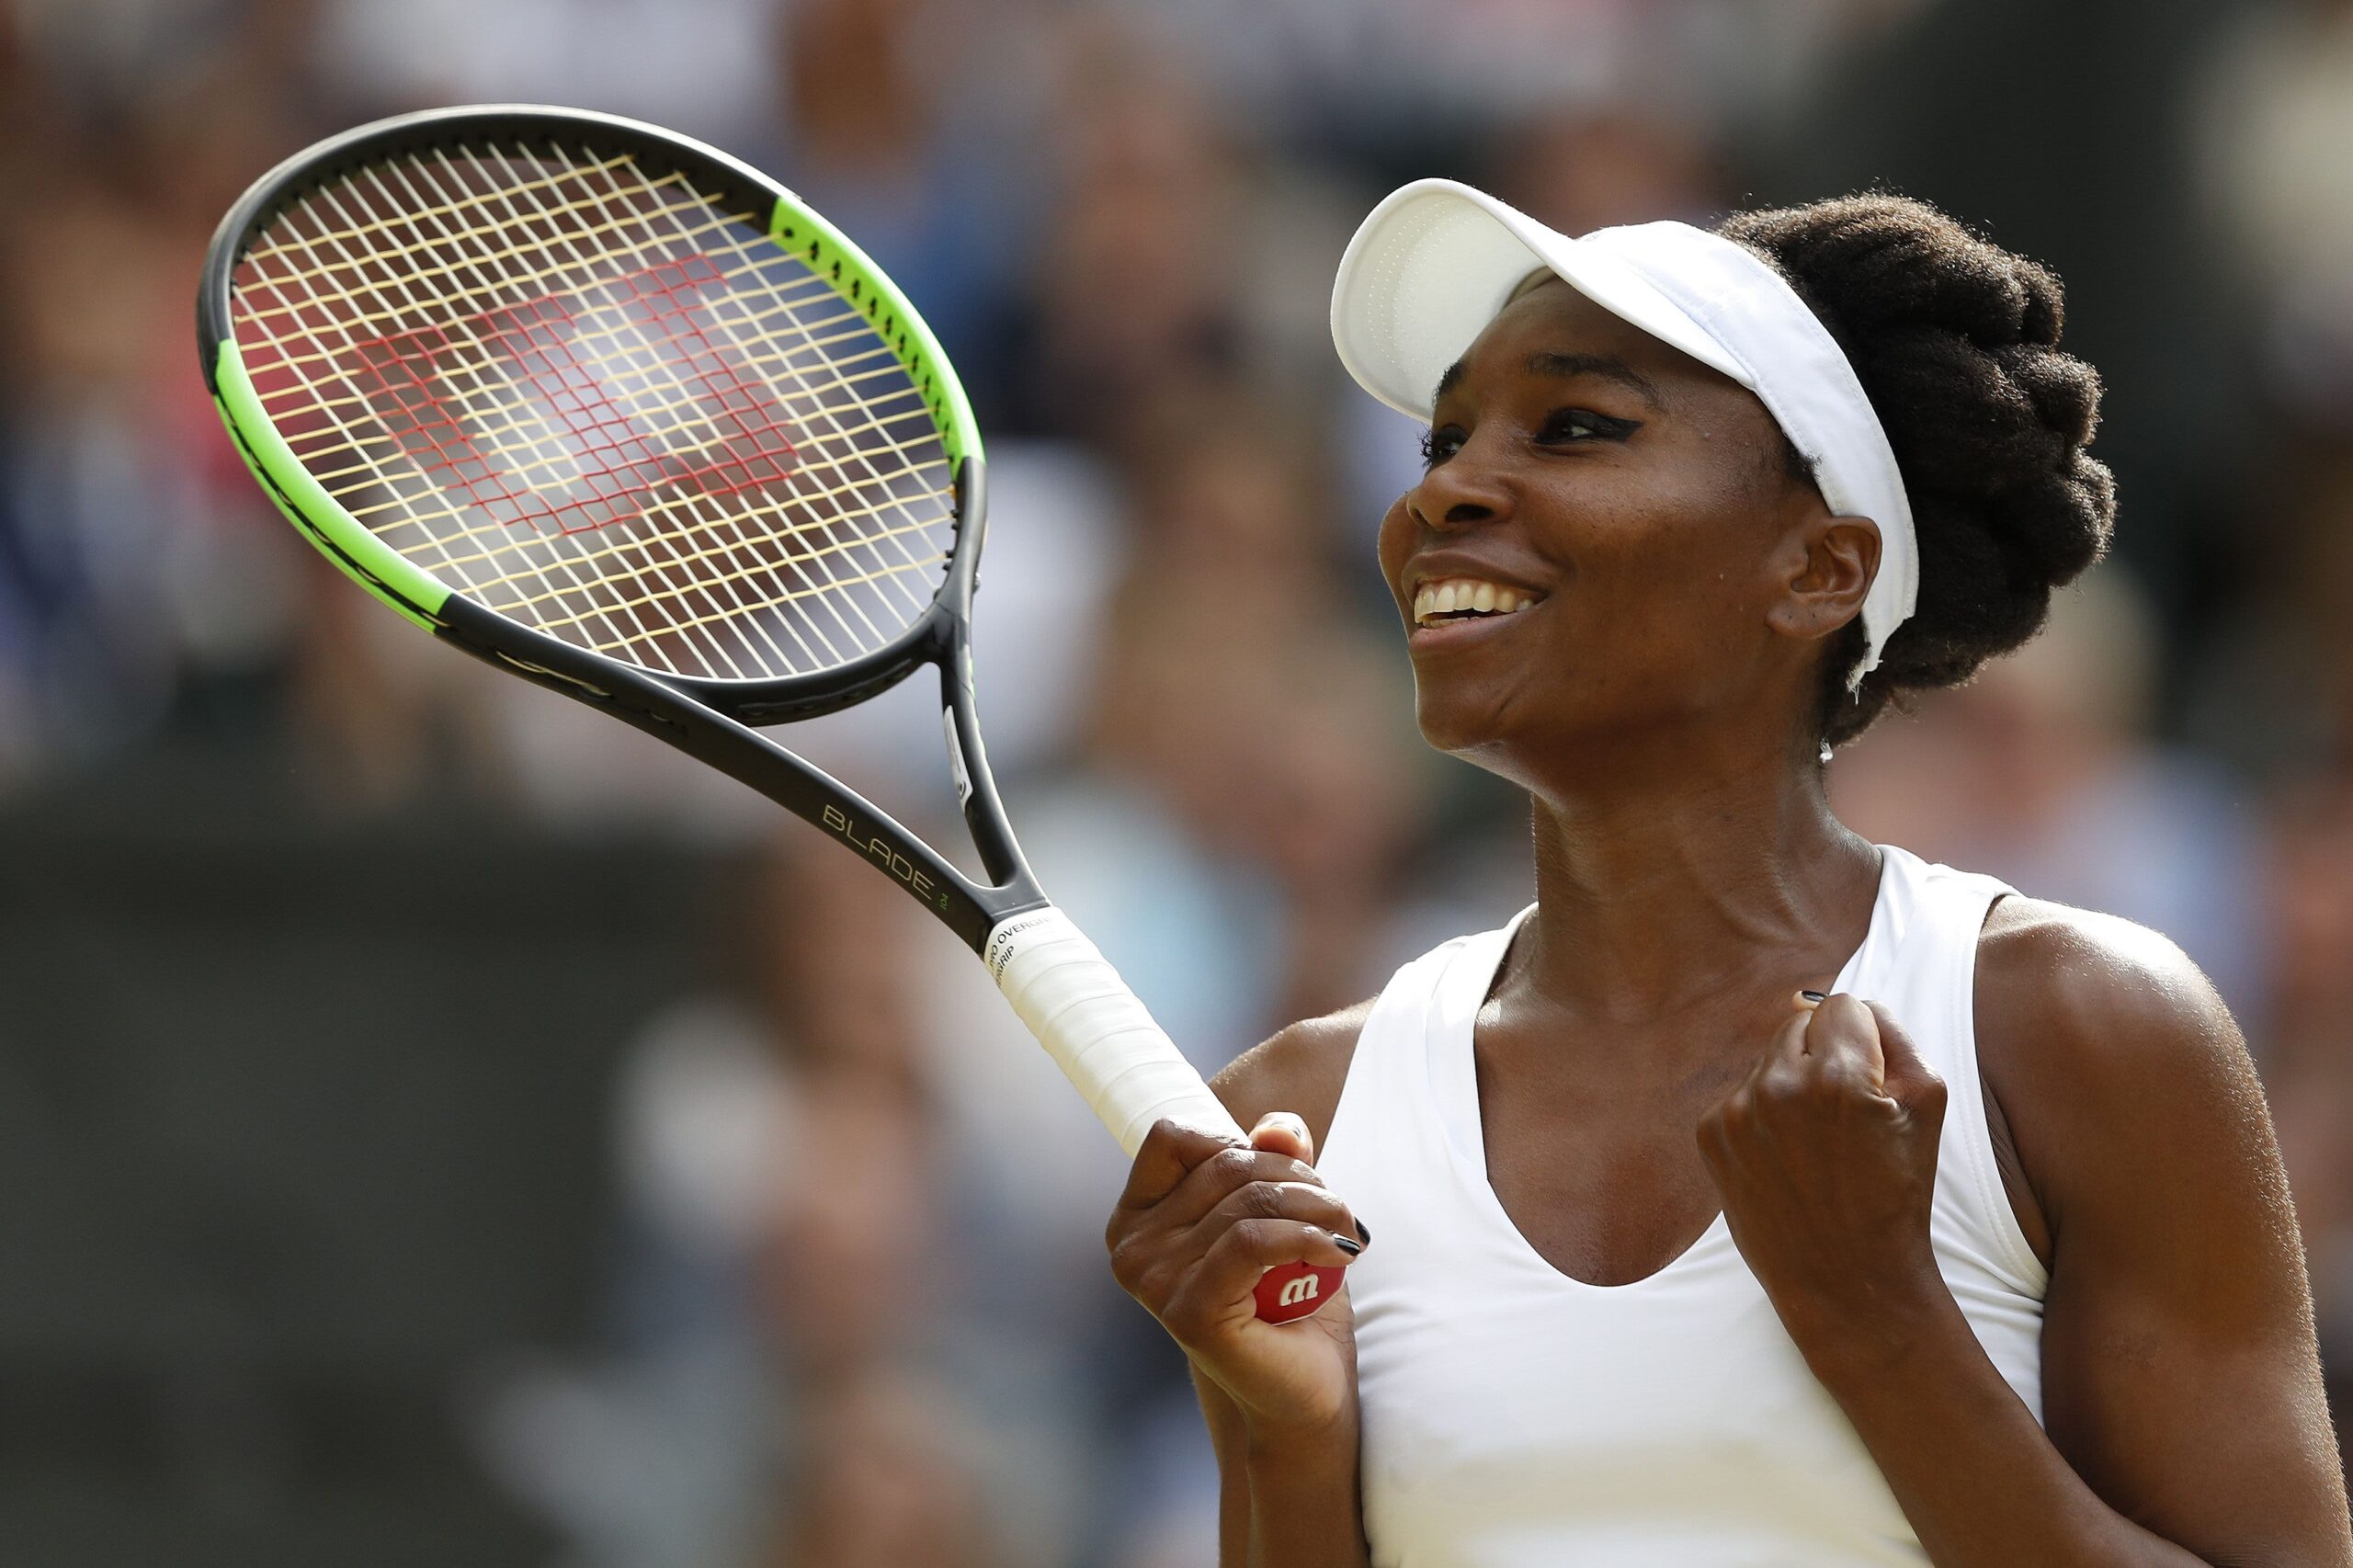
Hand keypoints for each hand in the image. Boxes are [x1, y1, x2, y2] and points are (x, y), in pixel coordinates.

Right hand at [1105, 1113, 1363, 1437]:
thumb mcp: (1278, 1214)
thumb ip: (1271, 1162)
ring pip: (1248, 1201)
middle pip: (1224, 1165)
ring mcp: (1155, 1283)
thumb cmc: (1286, 1302)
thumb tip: (1279, 1127)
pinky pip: (1255, 1241)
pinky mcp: (1190, 1312)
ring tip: (1346, 1229)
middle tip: (1336, 1207)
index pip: (1171, 1137)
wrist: (1302, 1392)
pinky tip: (1341, 1252)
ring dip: (1316, 1204)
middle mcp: (1132, 1250)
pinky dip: (1309, 1236)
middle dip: (1295, 1175)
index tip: (1280, 1175)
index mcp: (1136, 1220)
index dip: (1233, 1141)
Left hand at [1697, 993, 1948, 1355]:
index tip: (1871, 1078)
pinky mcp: (1710, 1135)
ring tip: (1817, 1145)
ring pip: (1768, 1059)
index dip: (1863, 1039)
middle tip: (1845, 1115)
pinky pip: (1741, 1095)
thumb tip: (1853, 1003)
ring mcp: (1736, 1111)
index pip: (1842, 1004)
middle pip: (1798, 1023)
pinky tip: (1787, 1160)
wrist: (1848, 1281)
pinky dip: (1762, 1116)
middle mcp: (1777, 1086)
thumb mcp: (1927, 1104)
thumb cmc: (1898, 1192)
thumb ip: (1894, 1033)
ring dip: (1791, 1084)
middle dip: (1823, 1055)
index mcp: (1837, 1075)